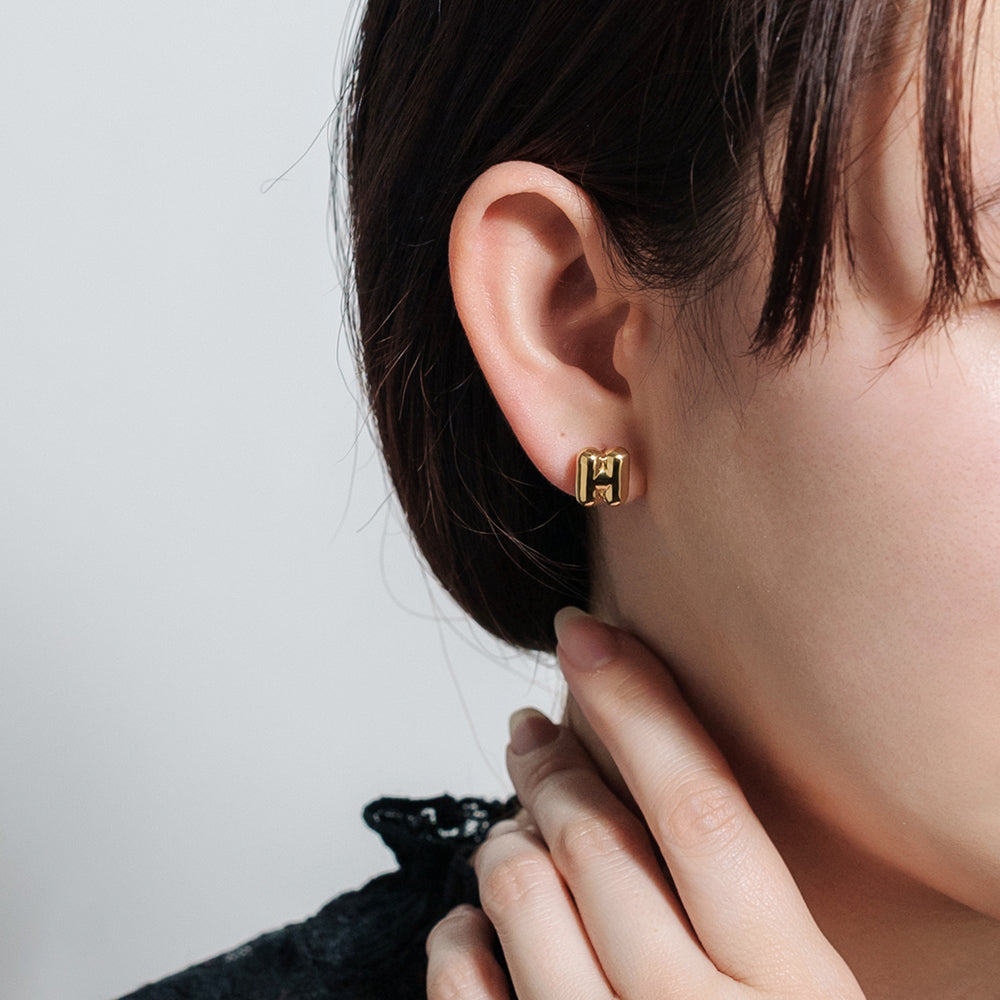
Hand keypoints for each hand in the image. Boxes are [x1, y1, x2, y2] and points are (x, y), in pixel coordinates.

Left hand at [426, 608, 865, 998]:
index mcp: (792, 990)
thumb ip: (737, 905)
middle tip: (536, 732)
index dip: (636, 701)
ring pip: (519, 891)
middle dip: (552, 762)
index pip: (702, 805)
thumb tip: (628, 774)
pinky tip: (474, 928)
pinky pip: (461, 986)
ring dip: (505, 839)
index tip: (583, 632)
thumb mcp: (795, 996)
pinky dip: (456, 936)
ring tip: (515, 831)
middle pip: (596, 836)